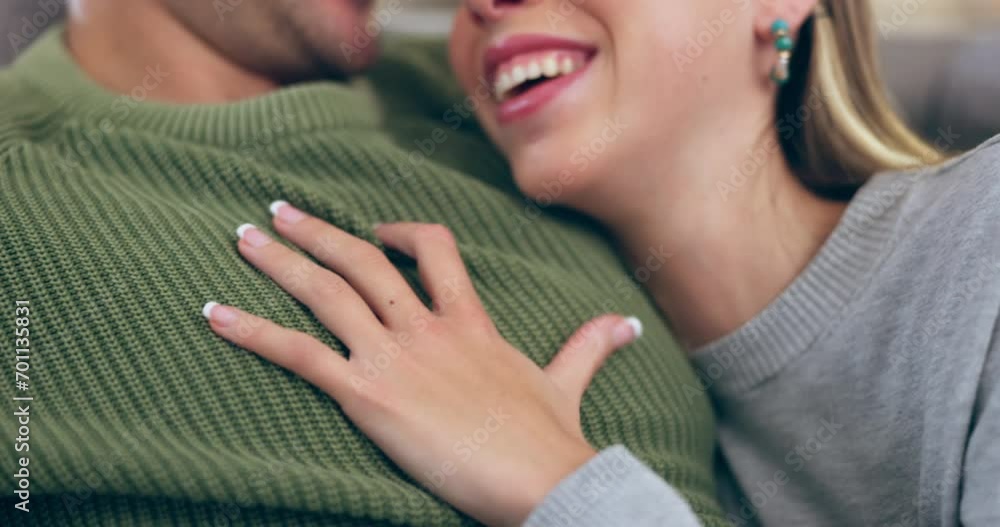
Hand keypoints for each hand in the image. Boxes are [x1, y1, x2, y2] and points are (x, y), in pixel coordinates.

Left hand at [202, 201, 643, 525]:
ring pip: (327, 291)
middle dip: (316, 231)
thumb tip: (627, 326)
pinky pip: (299, 353)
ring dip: (278, 261)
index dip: (401, 230)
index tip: (374, 228)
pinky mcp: (369, 394)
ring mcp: (396, 356)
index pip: (433, 249)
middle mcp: (427, 327)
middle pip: (364, 259)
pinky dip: (252, 331)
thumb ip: (588, 345)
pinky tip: (214, 314)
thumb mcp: (565, 382)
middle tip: (276, 211)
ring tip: (242, 239)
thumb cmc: (550, 438)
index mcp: (468, 321)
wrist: (544, 479)